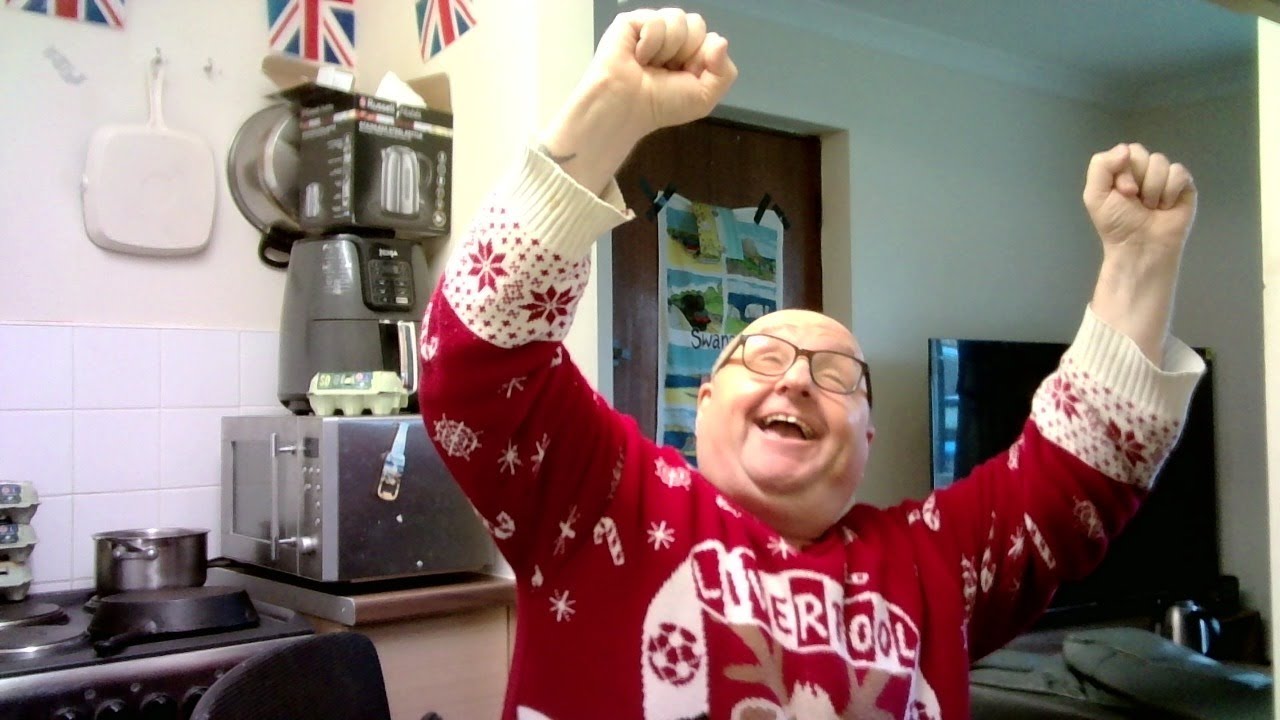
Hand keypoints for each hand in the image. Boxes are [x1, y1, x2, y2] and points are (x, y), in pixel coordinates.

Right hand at [538, 9, 737, 193]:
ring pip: (679, 18)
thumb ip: (725, 72)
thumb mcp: (704, 97)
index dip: (704, 59)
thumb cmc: (662, 105)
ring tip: (650, 64)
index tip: (686, 77)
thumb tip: (720, 41)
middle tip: (667, 71)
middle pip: (697, 24)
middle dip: (687, 52)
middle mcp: (673, 38)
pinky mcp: (632, 21)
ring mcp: (652, 27)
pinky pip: (656, 20)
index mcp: (690, 54)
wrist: (627, 107)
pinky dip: (650, 44)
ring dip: (668, 49)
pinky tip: (638, 57)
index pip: (712, 38)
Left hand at [1083, 143, 1196, 361]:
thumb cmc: (1116, 224)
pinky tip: (1166, 206)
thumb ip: (1101, 166)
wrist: (1140, 246)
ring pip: (1161, 163)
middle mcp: (1143, 171)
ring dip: (1153, 189)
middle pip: (1143, 154)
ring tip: (1150, 207)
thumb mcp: (1095, 195)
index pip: (1126, 151)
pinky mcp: (1184, 186)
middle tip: (1135, 200)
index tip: (1123, 193)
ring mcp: (1165, 177)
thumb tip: (1126, 148)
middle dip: (1138, 179)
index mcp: (1121, 170)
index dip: (1124, 171)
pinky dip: (1170, 192)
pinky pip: (1179, 173)